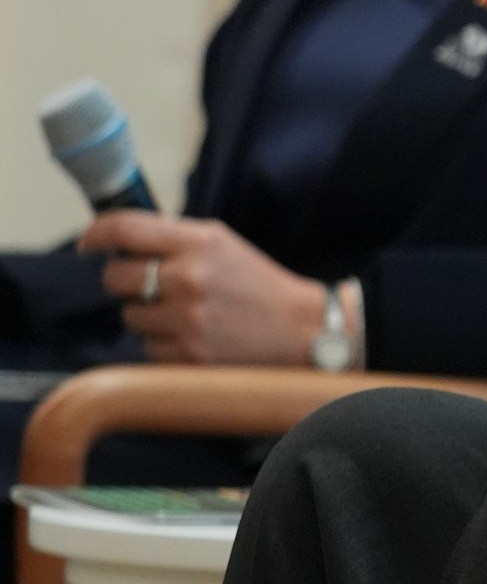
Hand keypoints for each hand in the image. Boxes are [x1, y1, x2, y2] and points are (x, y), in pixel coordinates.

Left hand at [80, 212, 329, 365]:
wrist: (300, 329)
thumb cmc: (256, 283)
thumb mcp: (222, 244)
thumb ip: (174, 238)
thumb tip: (118, 240)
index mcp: (200, 243)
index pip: (125, 229)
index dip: (96, 233)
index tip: (88, 243)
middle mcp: (189, 278)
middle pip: (116, 276)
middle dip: (124, 280)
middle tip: (146, 283)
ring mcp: (187, 319)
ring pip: (129, 315)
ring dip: (147, 313)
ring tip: (184, 312)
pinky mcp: (187, 354)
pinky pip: (147, 345)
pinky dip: (163, 340)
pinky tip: (193, 334)